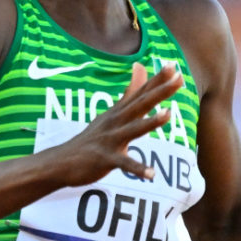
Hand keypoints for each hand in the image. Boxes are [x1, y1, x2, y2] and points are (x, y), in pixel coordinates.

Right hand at [54, 63, 184, 186]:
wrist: (62, 161)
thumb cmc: (92, 138)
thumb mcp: (111, 113)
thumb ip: (129, 93)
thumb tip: (139, 66)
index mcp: (119, 112)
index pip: (141, 92)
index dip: (157, 80)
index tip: (174, 66)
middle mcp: (115, 121)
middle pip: (141, 104)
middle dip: (160, 91)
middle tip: (179, 79)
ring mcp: (110, 139)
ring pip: (133, 129)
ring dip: (150, 122)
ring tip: (168, 114)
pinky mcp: (104, 158)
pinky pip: (123, 163)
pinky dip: (137, 168)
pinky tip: (152, 174)